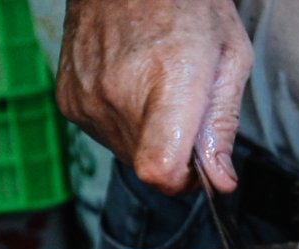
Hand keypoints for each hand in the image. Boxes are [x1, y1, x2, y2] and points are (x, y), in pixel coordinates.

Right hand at [56, 0, 252, 194]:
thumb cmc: (185, 4)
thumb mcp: (230, 58)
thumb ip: (223, 126)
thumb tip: (220, 181)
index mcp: (169, 80)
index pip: (160, 169)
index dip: (185, 181)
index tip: (201, 166)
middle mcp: (120, 93)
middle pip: (150, 169)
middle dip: (176, 154)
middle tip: (186, 109)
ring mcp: (88, 98)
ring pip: (127, 154)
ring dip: (149, 136)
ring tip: (157, 87)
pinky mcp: (68, 100)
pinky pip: (104, 135)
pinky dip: (124, 122)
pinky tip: (132, 85)